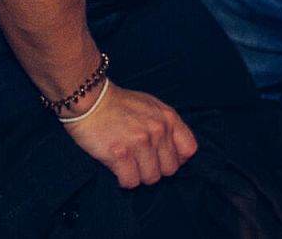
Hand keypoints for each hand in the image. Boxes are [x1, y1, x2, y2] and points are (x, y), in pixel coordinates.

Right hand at [63, 83, 198, 187]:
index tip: (164, 159)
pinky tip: (118, 170)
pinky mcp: (120, 154)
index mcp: (169, 118)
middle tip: (142, 164)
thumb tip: (176, 150)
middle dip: (156, 170)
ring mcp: (140, 142)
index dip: (177, 159)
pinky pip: (131, 181)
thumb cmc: (121, 105)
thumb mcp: (153, 107)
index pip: (189, 150)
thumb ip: (167, 125)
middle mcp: (159, 130)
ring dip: (139, 176)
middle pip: (170, 169)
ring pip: (151, 178)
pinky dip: (124, 180)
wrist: (92, 101)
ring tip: (129, 165)